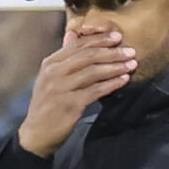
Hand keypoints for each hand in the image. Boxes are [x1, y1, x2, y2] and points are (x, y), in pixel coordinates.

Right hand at [16, 31, 137, 157]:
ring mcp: (61, 88)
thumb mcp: (50, 78)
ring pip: (94, 72)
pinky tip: (123, 80)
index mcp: (50, 63)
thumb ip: (63, 57)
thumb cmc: (47, 105)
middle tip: (130, 50)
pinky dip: (112, 84)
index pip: (78, 45)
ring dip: (116, 67)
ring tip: (132, 64)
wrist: (36, 134)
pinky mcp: (70, 104)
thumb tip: (72, 34)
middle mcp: (54, 73)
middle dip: (112, 52)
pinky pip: (96, 90)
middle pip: (88, 56)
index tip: (117, 37)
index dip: (100, 39)